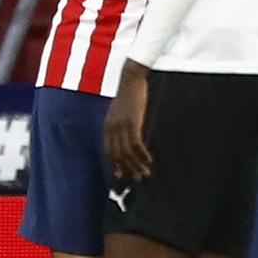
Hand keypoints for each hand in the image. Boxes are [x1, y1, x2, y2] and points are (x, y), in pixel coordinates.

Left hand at [104, 64, 151, 180]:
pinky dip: (142, 154)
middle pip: (117, 154)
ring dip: (136, 164)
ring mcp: (121, 126)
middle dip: (127, 168)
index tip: (121, 174)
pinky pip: (136, 144)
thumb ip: (121, 120)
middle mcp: (112, 128)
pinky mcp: (132, 123)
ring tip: (145, 173)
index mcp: (108, 126)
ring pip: (127, 152)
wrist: (130, 79)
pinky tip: (149, 160)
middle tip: (137, 177)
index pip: (109, 150)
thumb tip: (128, 130)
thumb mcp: (121, 109)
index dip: (115, 164)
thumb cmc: (129, 92)